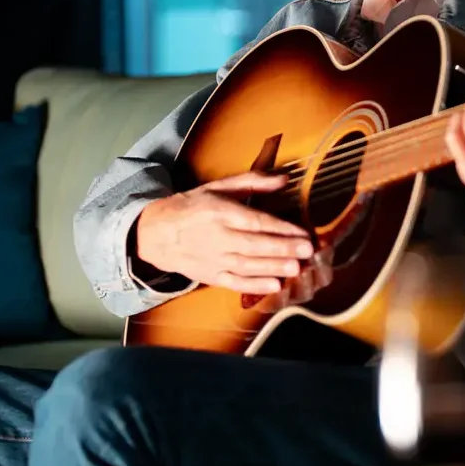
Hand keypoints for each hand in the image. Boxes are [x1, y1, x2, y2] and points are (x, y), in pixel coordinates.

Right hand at [134, 173, 312, 293]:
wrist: (156, 234)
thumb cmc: (192, 207)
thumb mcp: (218, 187)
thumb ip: (252, 182)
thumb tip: (285, 179)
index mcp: (220, 212)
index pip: (255, 221)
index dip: (281, 228)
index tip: (303, 232)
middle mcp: (217, 237)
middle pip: (255, 245)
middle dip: (283, 248)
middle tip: (308, 250)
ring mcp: (213, 259)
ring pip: (248, 266)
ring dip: (274, 267)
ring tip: (297, 268)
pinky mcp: (210, 276)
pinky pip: (235, 283)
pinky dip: (255, 286)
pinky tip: (275, 286)